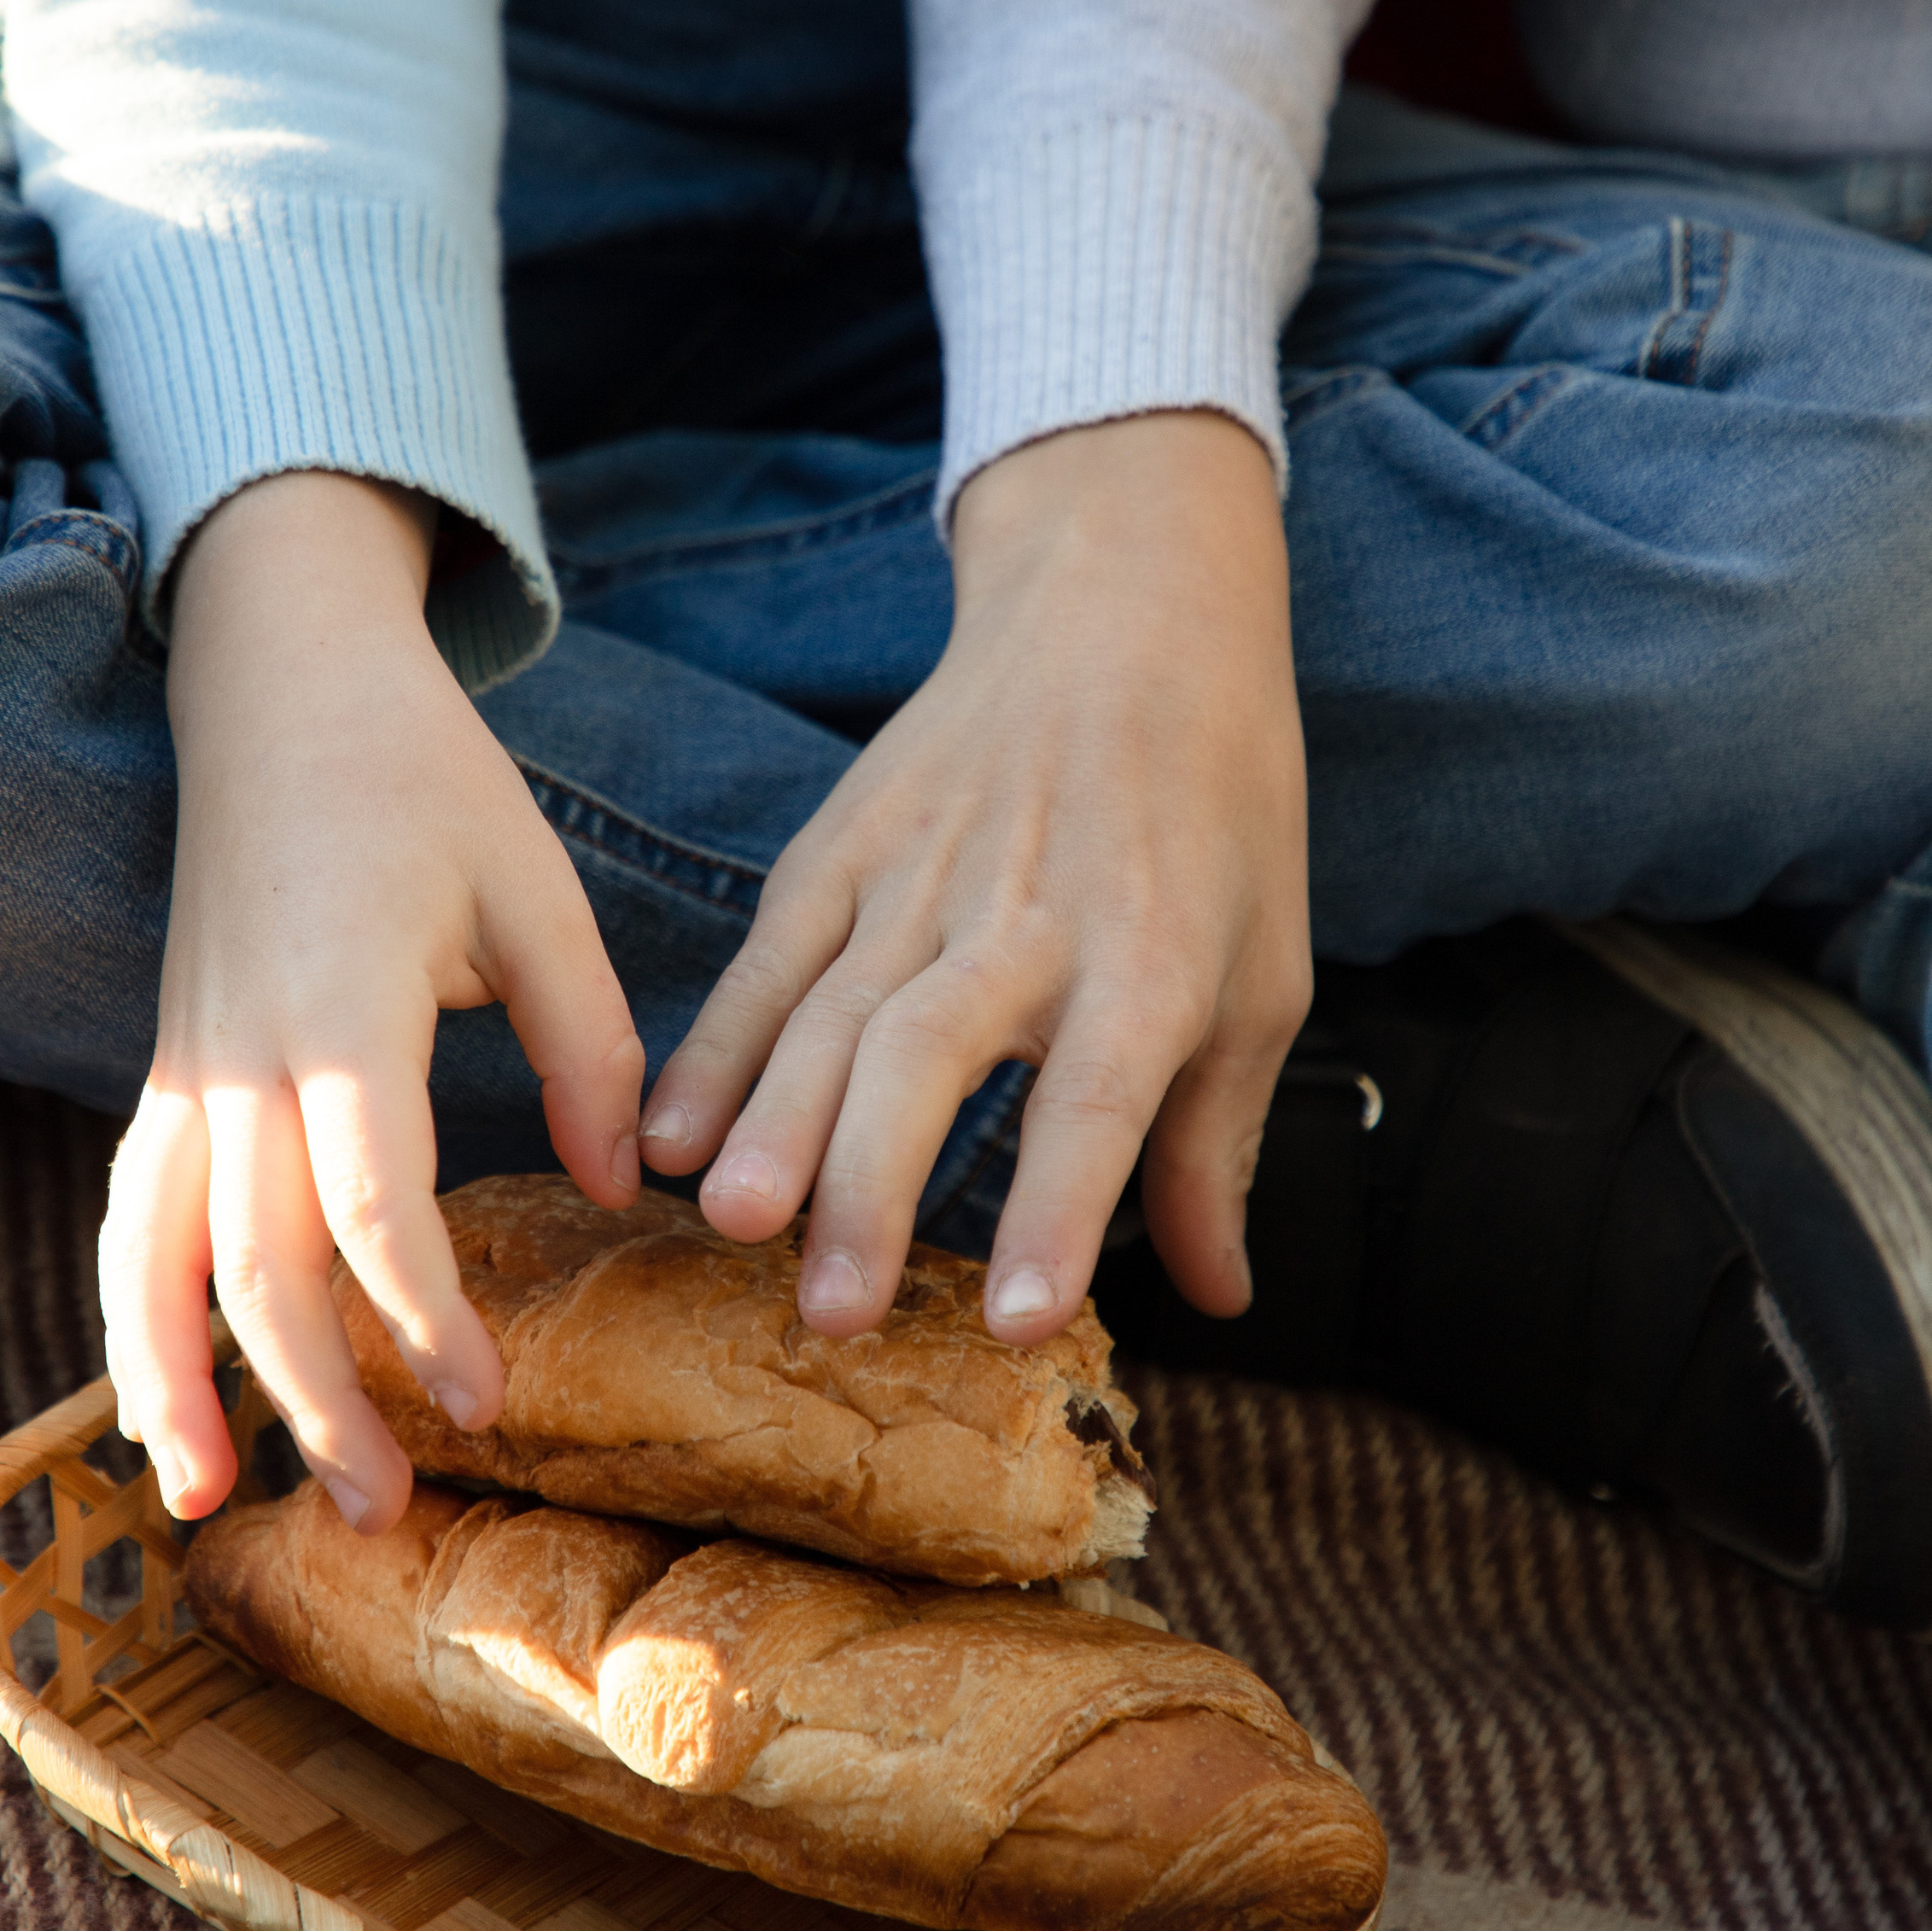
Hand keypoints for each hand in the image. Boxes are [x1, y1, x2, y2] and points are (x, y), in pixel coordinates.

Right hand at [100, 473, 644, 1530]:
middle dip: (313, 1397)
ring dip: (180, 1385)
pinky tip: (162, 1407)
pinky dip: (134, 1318)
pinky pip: (132, 1217)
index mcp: (342, 1005)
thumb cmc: (423, 780)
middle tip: (386, 1505)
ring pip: (156, 1257)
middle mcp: (240, 1053)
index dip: (420, 1315)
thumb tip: (624, 1187)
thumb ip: (588, 1043)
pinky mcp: (166, 1070)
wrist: (280, 687)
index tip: (487, 1400)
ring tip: (212, 1503)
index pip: (367, 1201)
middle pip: (255, 1264)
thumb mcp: (536, 891)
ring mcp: (185, 1065)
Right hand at [638, 412, 1310, 1342]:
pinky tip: (668, 1136)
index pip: (1099, 1099)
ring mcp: (921, 874)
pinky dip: (714, 1047)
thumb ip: (1216, 1142)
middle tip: (830, 1310)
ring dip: (777, 1125)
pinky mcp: (844, 844)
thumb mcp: (1263, 970)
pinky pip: (768, 957)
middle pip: (932, 1053)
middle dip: (872, 1184)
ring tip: (733, 1226)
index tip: (1022, 1324)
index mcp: (1150, 957)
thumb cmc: (1216, 806)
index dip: (1059, 1210)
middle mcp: (1027, 918)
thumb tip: (1217, 1295)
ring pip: (832, 1010)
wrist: (1128, 606)